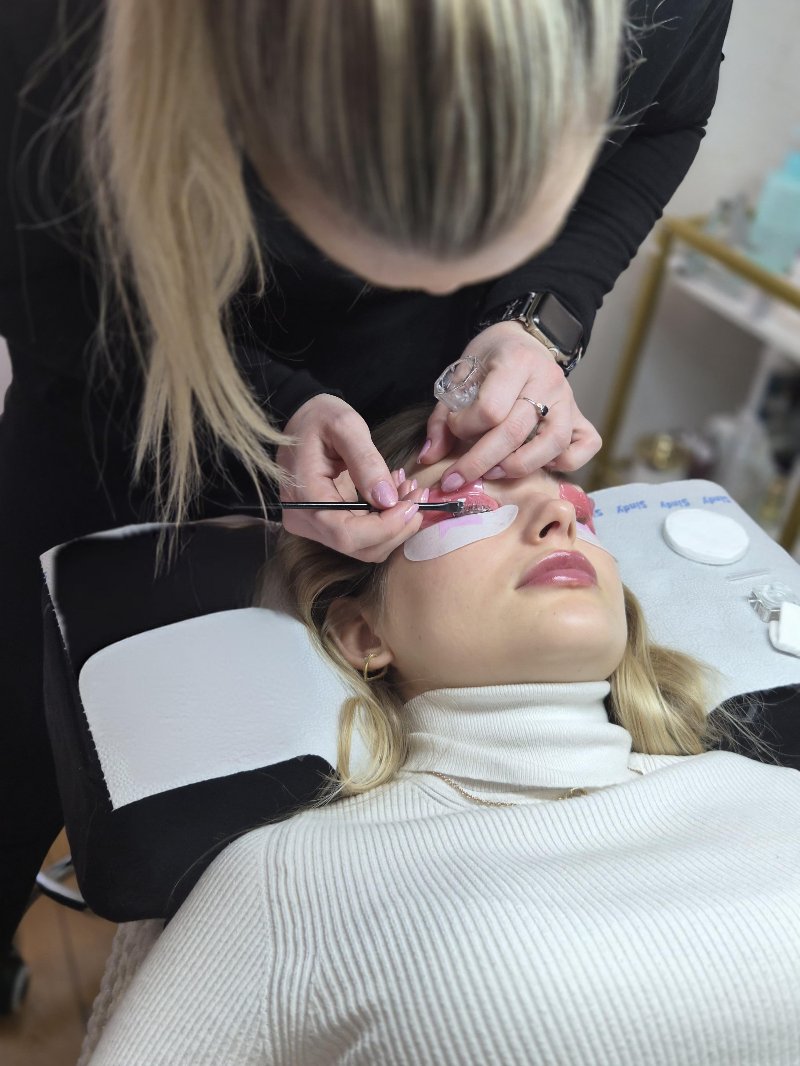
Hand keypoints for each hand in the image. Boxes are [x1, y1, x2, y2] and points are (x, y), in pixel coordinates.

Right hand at [277, 394, 424, 561]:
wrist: (301, 420)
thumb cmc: (319, 417)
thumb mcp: (345, 426)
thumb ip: (366, 462)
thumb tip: (387, 500)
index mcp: (304, 496)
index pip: (347, 534)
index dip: (386, 528)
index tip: (413, 503)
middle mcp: (303, 520)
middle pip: (359, 547)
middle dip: (397, 526)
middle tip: (418, 494)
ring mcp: (312, 526)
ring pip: (364, 547)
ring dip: (395, 525)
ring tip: (408, 490)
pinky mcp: (324, 525)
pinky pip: (361, 536)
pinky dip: (385, 522)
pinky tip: (395, 495)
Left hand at [422, 322, 600, 487]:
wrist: (524, 340)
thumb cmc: (490, 360)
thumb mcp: (461, 376)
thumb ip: (444, 416)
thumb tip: (429, 458)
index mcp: (516, 361)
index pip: (490, 409)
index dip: (466, 427)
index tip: (454, 428)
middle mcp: (547, 380)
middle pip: (515, 432)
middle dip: (479, 461)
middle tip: (457, 478)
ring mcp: (568, 400)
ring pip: (553, 444)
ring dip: (519, 466)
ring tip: (494, 472)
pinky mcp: (580, 416)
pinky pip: (585, 446)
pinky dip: (565, 462)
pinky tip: (540, 464)